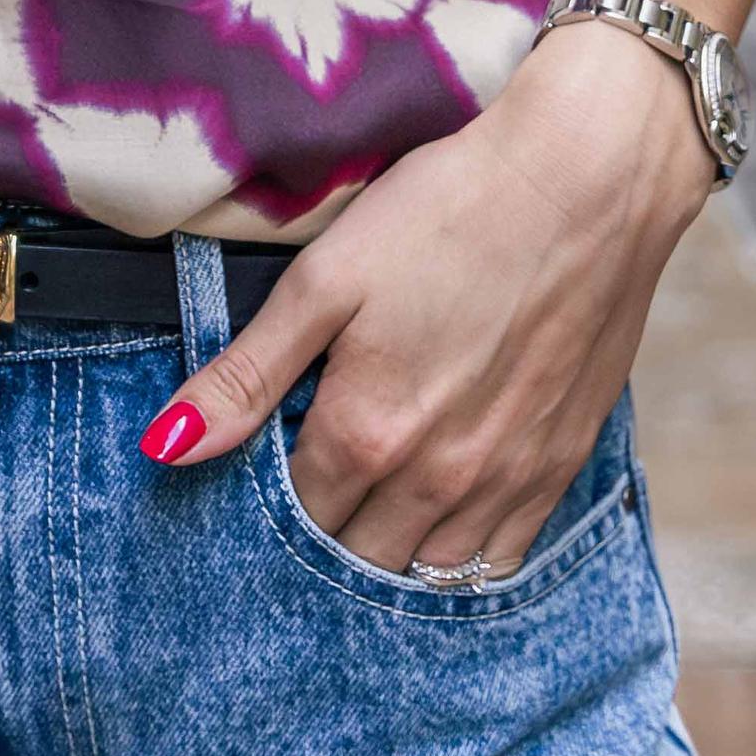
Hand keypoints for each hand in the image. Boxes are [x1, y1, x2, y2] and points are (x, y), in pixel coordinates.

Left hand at [145, 22, 716, 578]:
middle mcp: (437, 478)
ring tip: (367, 519)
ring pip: (429, 574)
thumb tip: (165, 448)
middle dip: (323, 543)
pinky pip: (501, 561)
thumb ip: (247, 374)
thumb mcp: (328, 277)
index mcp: (367, 433)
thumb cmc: (451, 212)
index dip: (267, 508)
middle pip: (358, 560)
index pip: (294, 518)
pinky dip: (462, 562)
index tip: (258, 479)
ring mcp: (506, 480)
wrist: (591, 180)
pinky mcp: (560, 465)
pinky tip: (440, 529)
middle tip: (311, 497)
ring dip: (390, 558)